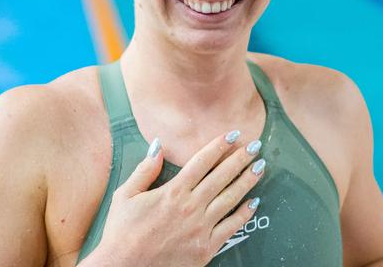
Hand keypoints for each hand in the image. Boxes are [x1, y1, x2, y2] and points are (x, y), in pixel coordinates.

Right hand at [84, 131, 264, 266]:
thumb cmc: (122, 232)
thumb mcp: (126, 195)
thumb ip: (145, 169)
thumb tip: (158, 145)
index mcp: (173, 191)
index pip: (202, 161)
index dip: (219, 146)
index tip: (233, 134)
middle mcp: (191, 206)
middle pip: (222, 176)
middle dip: (240, 159)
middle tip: (255, 145)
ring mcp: (201, 228)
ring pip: (231, 198)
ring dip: (247, 181)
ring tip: (261, 167)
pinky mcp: (206, 248)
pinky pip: (231, 227)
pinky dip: (244, 214)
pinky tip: (254, 203)